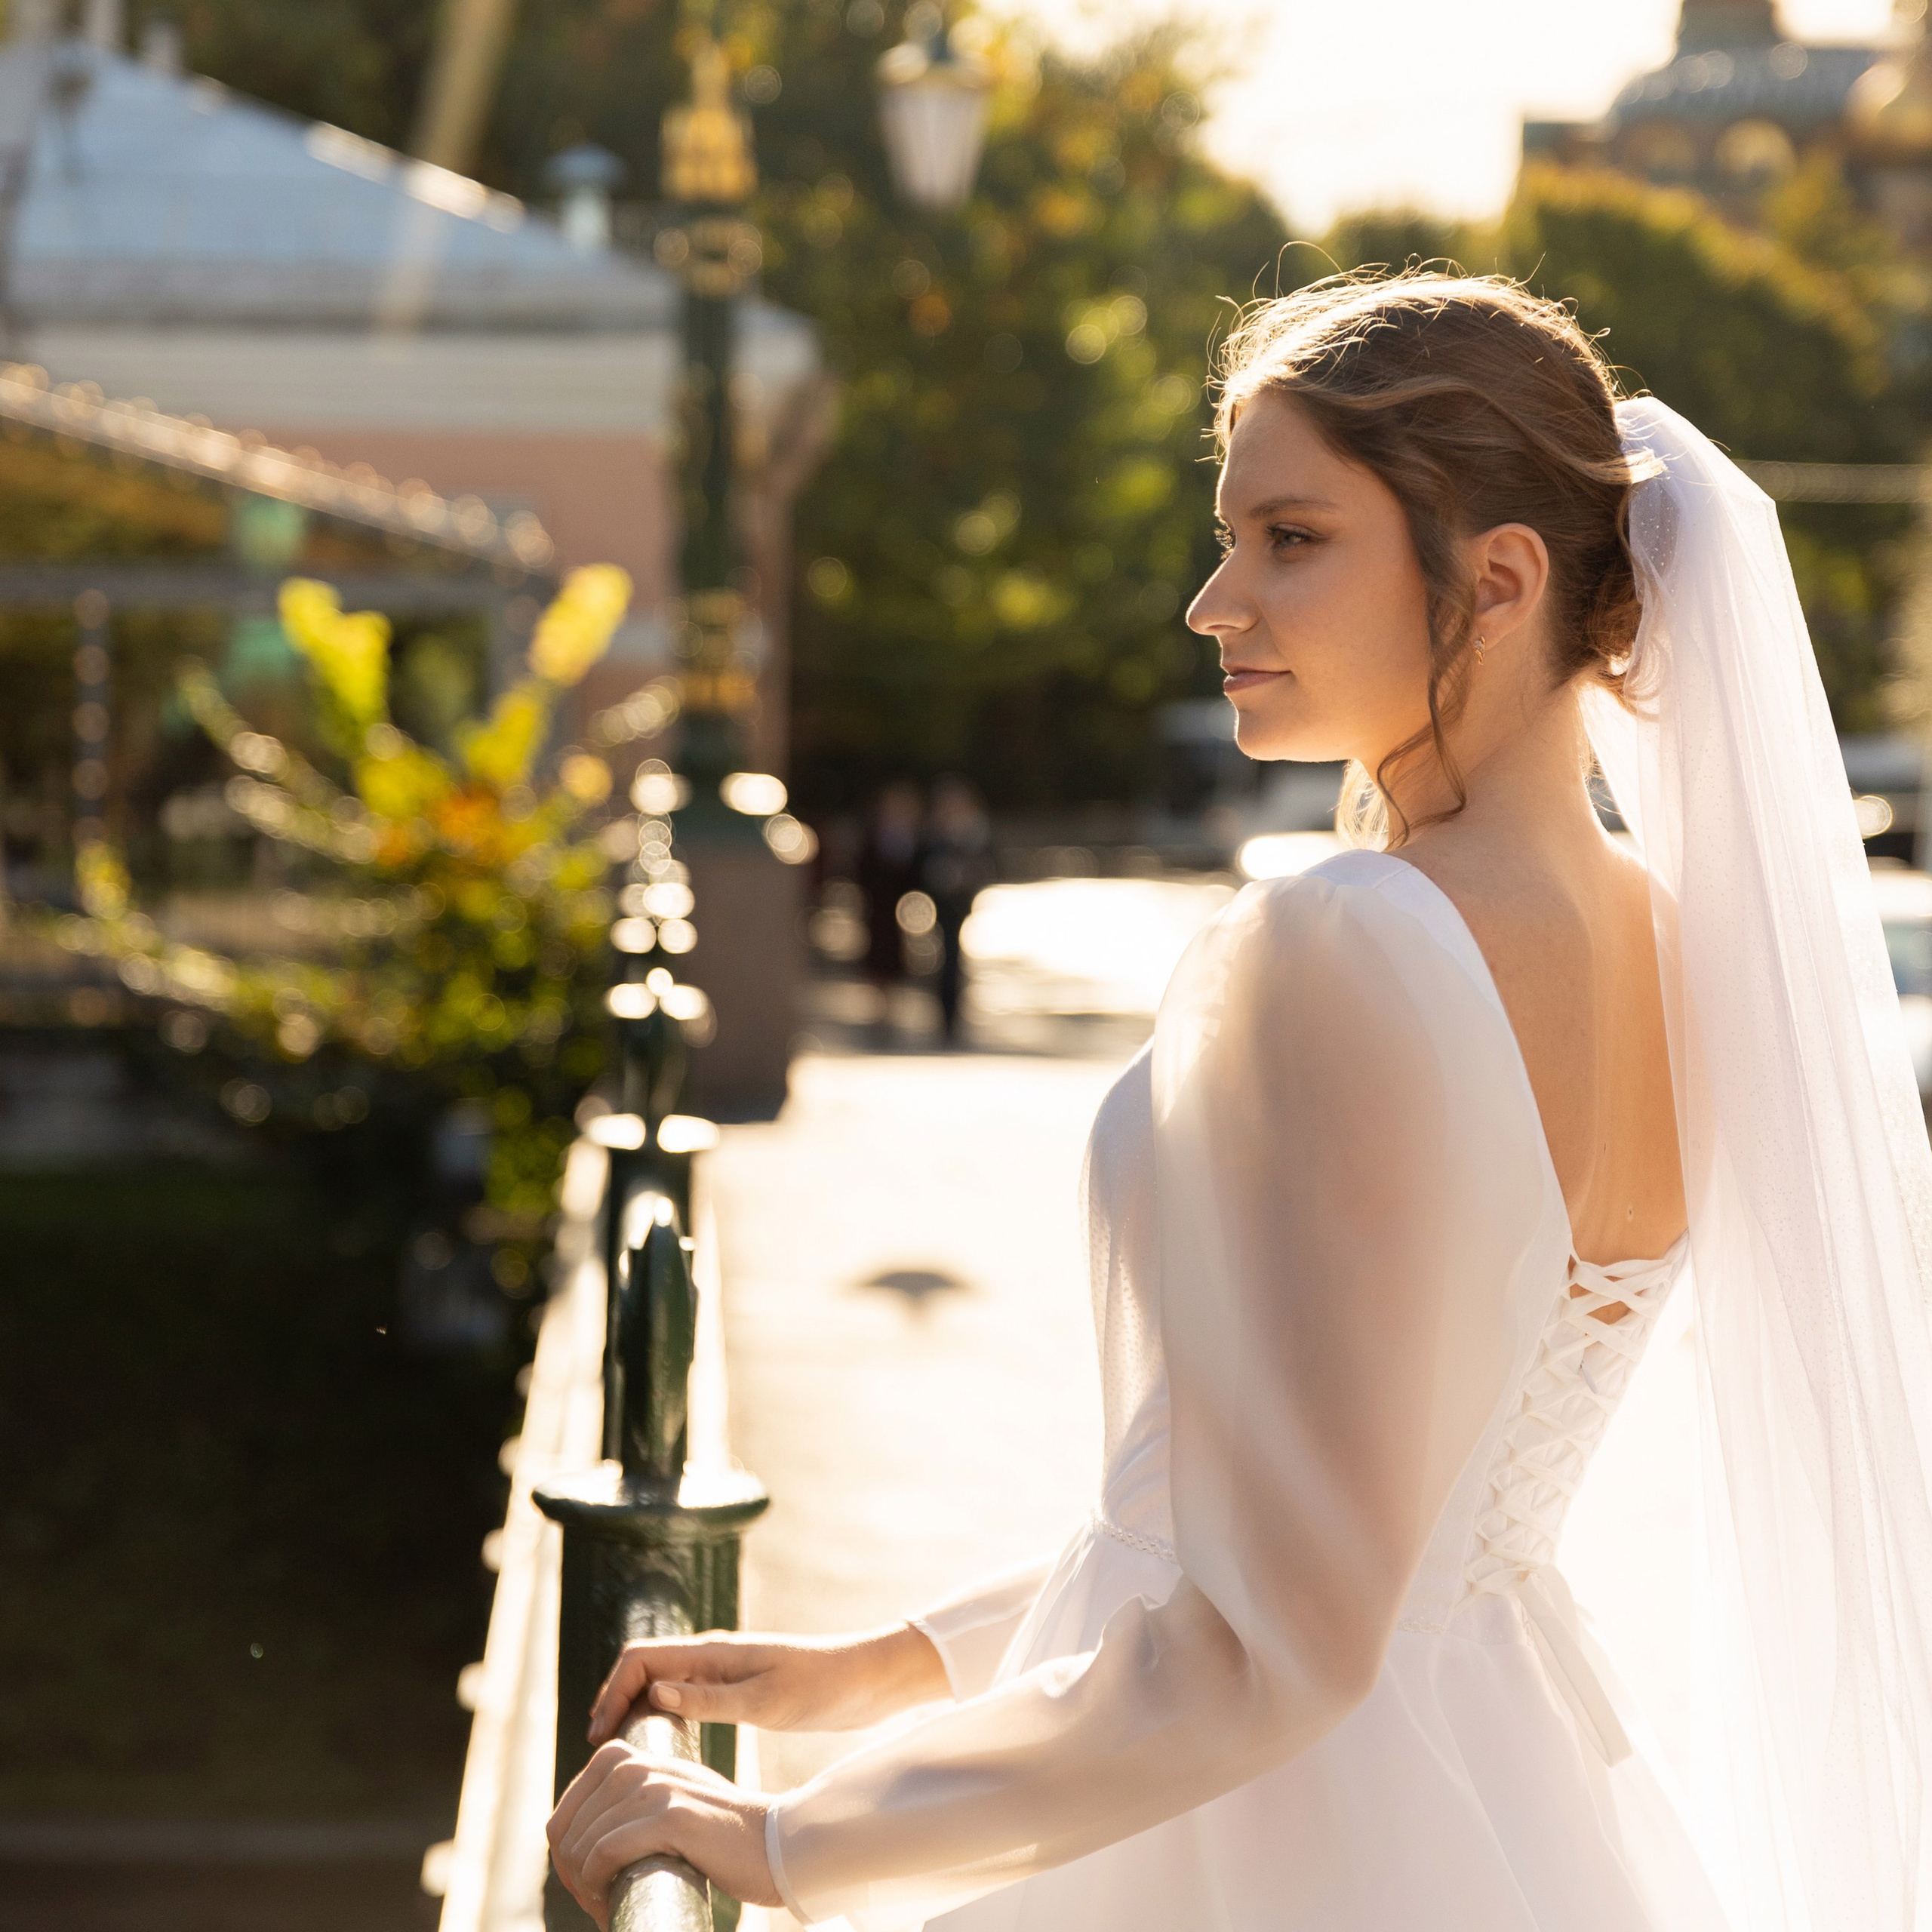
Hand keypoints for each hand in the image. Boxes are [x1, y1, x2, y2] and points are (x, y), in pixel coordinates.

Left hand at [547, 1740, 779, 1926]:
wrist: (773, 1843)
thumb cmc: (717, 1835)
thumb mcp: (668, 1801)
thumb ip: (629, 1801)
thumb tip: (578, 1837)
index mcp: (632, 1757)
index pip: (565, 1812)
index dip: (565, 1856)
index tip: (585, 1885)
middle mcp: (639, 1765)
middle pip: (566, 1831)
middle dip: (571, 1876)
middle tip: (594, 1902)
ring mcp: (656, 1788)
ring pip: (582, 1843)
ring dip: (583, 1887)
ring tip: (604, 1905)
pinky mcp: (672, 1817)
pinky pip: (605, 1851)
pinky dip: (596, 1884)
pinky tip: (608, 1901)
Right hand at [587, 1622, 947, 1742]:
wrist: (864, 1681)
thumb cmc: (820, 1688)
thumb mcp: (764, 1701)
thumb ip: (710, 1699)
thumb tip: (654, 1693)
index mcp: (713, 1653)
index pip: (641, 1658)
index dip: (612, 1691)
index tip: (599, 1734)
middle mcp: (713, 1657)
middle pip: (644, 1667)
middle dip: (615, 1699)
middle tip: (601, 1746)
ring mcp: (724, 1672)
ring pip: (663, 1680)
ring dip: (635, 1705)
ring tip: (622, 1748)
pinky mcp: (738, 1688)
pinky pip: (685, 1694)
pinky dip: (662, 1712)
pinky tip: (663, 1743)